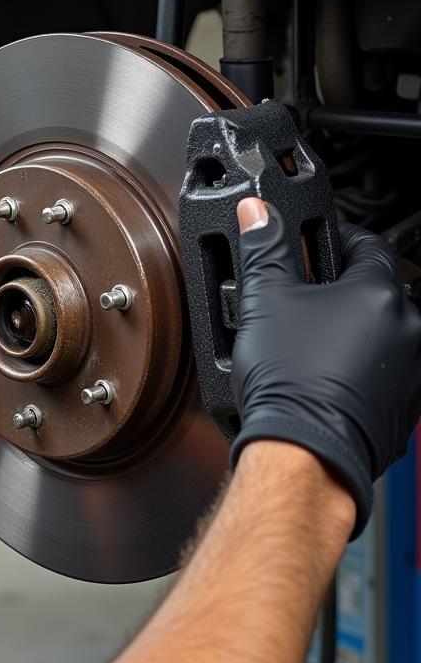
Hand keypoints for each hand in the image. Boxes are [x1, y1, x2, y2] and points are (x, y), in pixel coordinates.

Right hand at [230, 197, 420, 536]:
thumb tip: (257, 212)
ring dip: (350, 332)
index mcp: (379, 294)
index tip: (315, 246)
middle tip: (300, 299)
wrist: (305, 450)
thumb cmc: (290, 381)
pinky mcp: (405, 409)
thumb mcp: (264, 300)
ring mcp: (412, 373)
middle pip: (373, 291)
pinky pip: (382, 375)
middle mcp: (408, 330)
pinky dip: (357, 370)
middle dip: (339, 290)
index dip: (335, 239)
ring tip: (307, 344)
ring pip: (379, 335)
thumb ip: (265, 248)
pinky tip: (321, 378)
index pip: (366, 244)